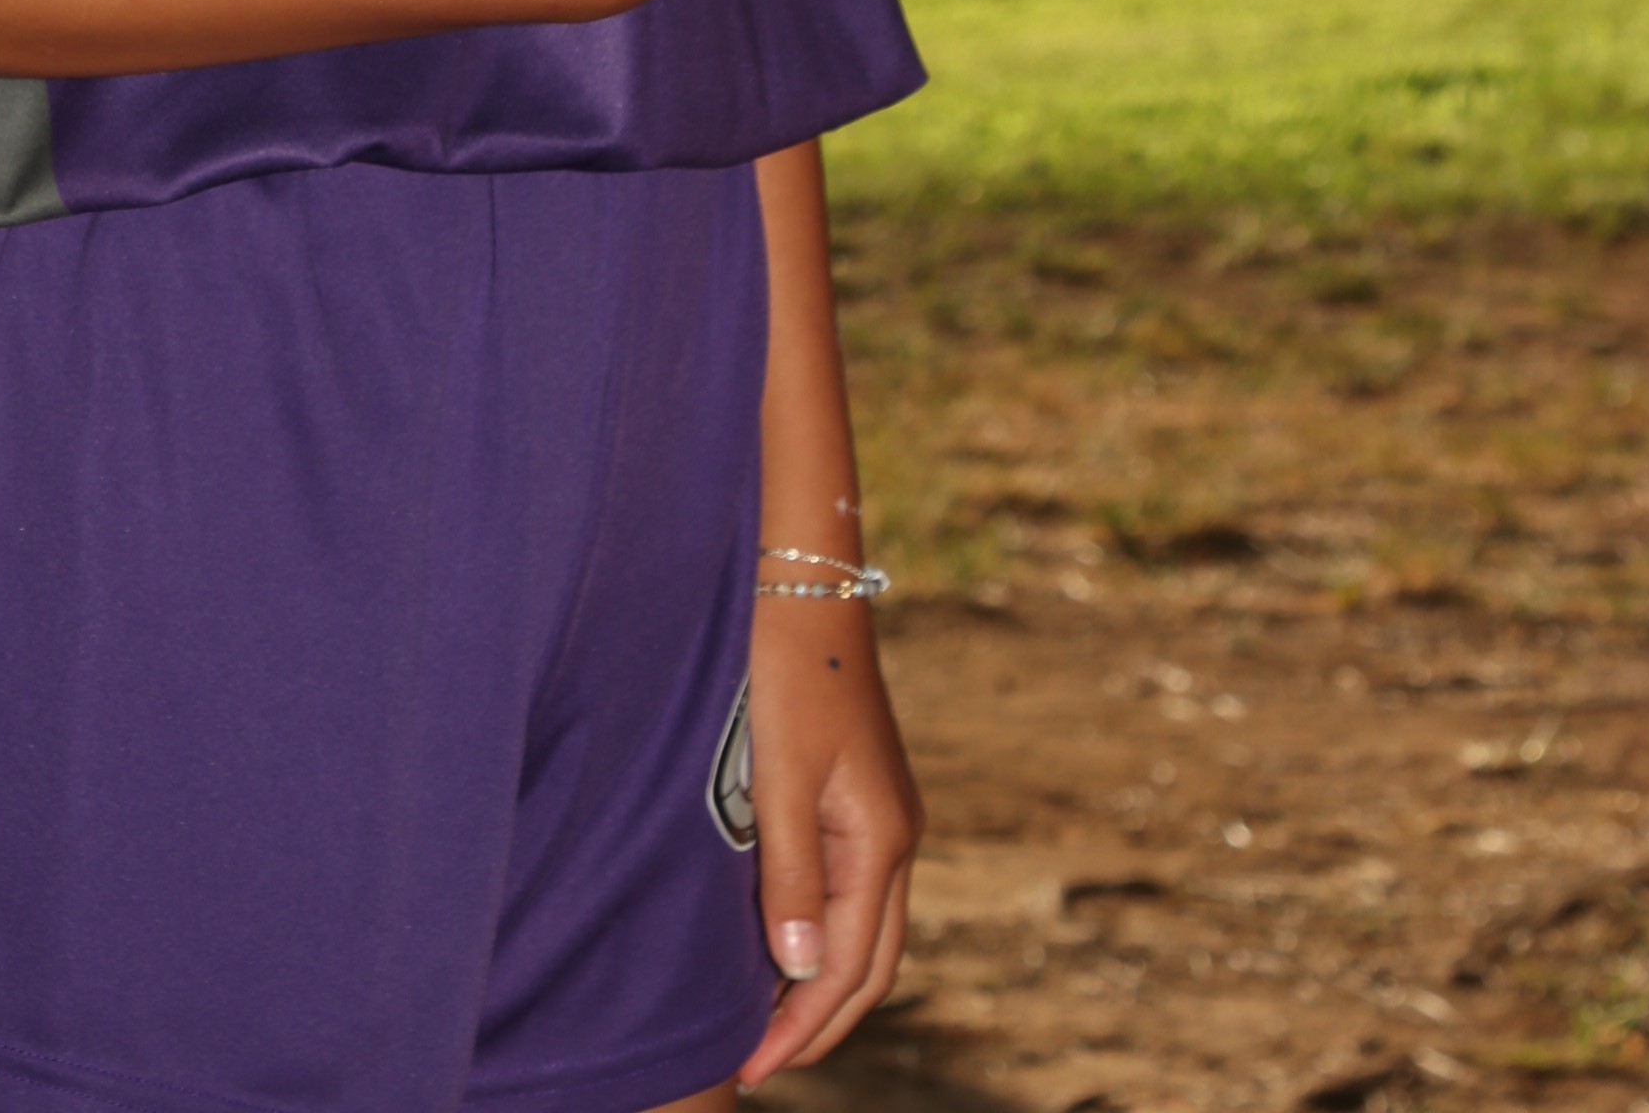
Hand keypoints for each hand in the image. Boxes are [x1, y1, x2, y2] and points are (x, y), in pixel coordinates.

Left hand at [740, 598, 923, 1081]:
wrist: (802, 582)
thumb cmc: (784, 672)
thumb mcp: (778, 776)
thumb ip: (791, 874)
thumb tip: (804, 971)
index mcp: (882, 839)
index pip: (850, 966)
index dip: (804, 1025)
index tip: (753, 1066)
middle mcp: (895, 836)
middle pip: (870, 963)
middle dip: (820, 1022)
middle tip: (758, 1064)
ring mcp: (883, 815)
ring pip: (866, 931)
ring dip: (822, 984)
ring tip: (764, 1023)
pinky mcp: (859, 796)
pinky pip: (851, 891)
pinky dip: (821, 935)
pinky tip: (778, 944)